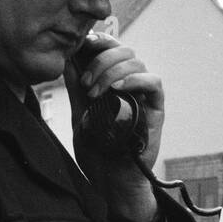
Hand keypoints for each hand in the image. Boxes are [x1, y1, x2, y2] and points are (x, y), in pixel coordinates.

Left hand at [66, 33, 164, 221]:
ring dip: (112, 72)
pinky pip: (153, 83)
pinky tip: (116, 89)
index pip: (113, 48)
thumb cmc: (98, 150)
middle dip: (101, 60)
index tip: (83, 44)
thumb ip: (76, 88)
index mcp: (115, 81)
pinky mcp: (156, 109)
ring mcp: (145, 96)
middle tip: (85, 83)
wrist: (110, 180)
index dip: (100, 41)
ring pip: (137, 62)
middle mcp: (132, 84)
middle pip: (125, 51)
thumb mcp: (79, 114)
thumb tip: (67, 59)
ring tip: (95, 92)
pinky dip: (135, 79)